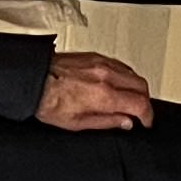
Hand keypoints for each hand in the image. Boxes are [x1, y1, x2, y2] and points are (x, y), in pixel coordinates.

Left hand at [34, 52, 153, 130]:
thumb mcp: (77, 123)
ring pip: (133, 74)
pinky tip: (118, 85)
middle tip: (139, 113)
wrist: (33, 80)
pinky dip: (125, 77)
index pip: (140, 103)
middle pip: (142, 86)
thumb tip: (126, 123)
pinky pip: (120, 65)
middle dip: (144, 102)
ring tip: (129, 100)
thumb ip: (107, 122)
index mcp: (103, 95)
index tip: (145, 122)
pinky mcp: (95, 56)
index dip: (147, 116)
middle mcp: (105, 76)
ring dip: (136, 88)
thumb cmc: (48, 101)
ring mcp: (101, 63)